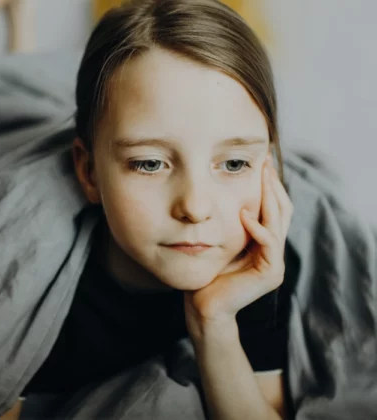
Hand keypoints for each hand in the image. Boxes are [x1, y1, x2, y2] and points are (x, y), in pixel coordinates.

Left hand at [184, 157, 293, 335]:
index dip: (270, 185)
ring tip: (262, 176)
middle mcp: (274, 251)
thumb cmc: (207, 273)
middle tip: (265, 162)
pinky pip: (268, 244)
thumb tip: (226, 195)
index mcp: (265, 243)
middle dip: (273, 184)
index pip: (274, 208)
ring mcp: (274, 262)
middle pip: (282, 210)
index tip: (261, 162)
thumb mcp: (220, 241)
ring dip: (270, 197)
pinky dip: (258, 228)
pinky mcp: (270, 273)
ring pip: (278, 222)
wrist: (204, 305)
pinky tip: (245, 214)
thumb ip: (230, 223)